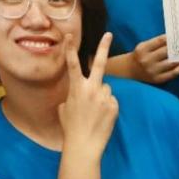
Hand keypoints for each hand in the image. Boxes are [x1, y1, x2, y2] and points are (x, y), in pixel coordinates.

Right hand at [57, 32, 116, 155]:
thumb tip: (79, 94)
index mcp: (76, 88)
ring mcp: (104, 97)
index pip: (72, 63)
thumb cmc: (70, 127)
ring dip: (101, 94)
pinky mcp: (114, 106)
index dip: (70, 48)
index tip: (70, 35)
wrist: (84, 144)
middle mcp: (91, 88)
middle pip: (99, 63)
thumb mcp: (64, 108)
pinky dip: (107, 106)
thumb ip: (72, 96)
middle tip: (109, 34)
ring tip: (95, 110)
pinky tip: (101, 116)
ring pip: (105, 88)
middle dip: (104, 46)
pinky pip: (111, 100)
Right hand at [129, 34, 178, 83]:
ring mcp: (152, 70)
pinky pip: (173, 73)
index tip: (177, 37)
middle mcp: (147, 60)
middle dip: (177, 48)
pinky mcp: (158, 79)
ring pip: (171, 63)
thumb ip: (155, 43)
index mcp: (142, 49)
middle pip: (166, 52)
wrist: (130, 70)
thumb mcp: (143, 46)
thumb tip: (173, 40)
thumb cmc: (140, 55)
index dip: (169, 38)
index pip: (159, 41)